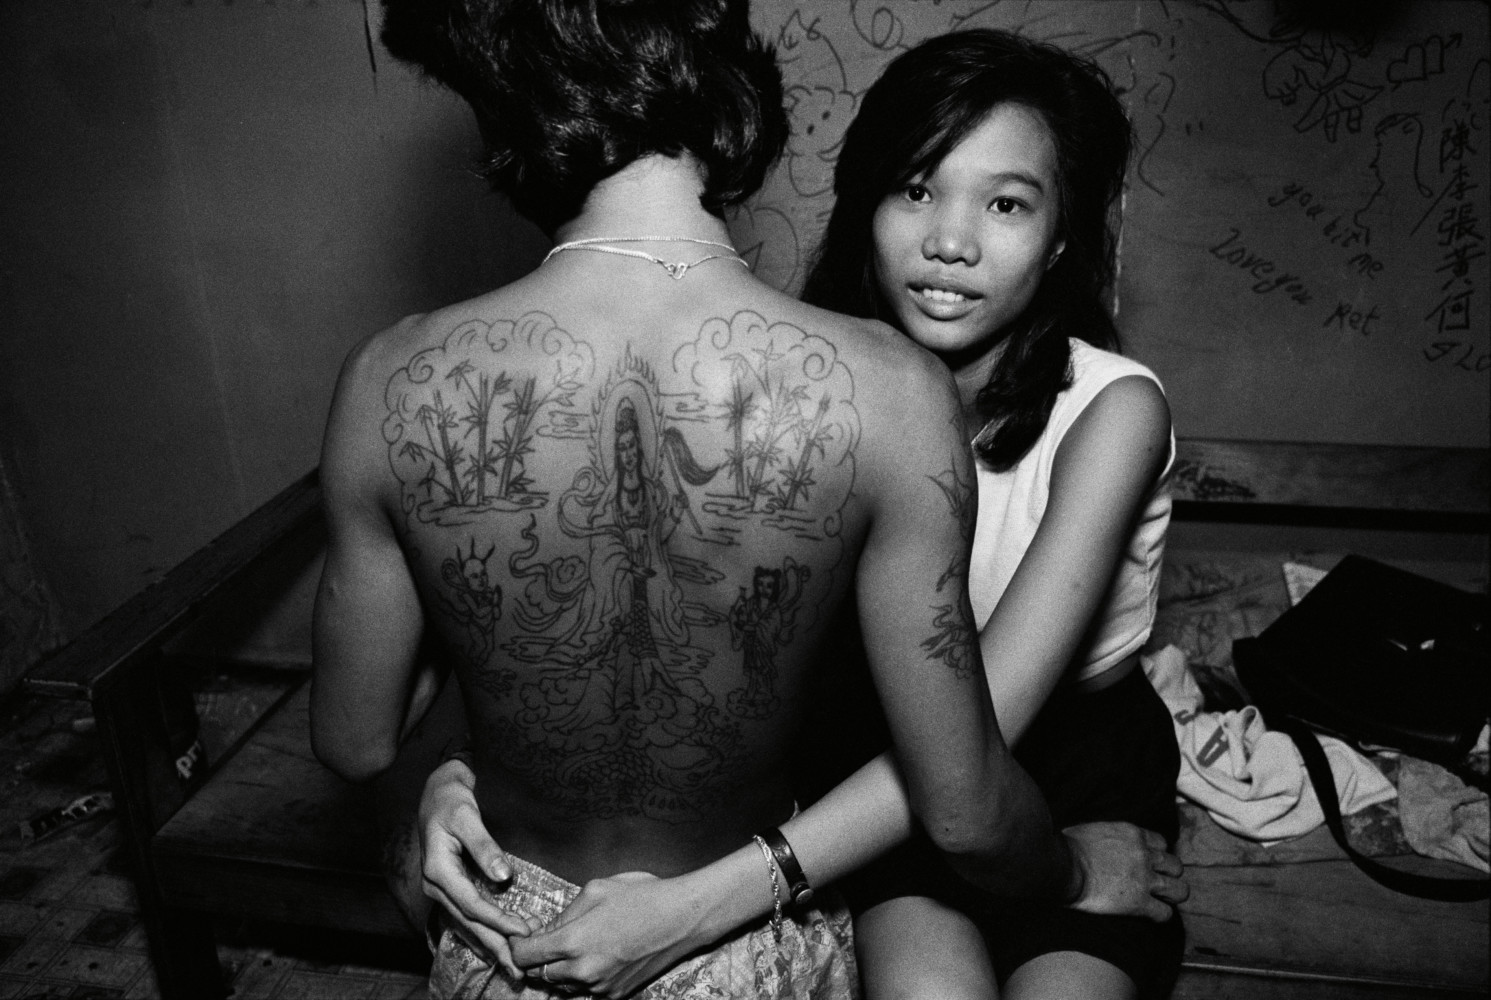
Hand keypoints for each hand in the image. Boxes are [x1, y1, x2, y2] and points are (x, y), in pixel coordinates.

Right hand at [419, 758, 531, 977]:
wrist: (435, 794)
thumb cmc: (451, 802)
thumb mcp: (467, 818)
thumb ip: (485, 847)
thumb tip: (504, 876)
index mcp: (438, 872)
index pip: (472, 905)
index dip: (499, 922)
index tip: (524, 933)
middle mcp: (436, 887)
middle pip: (469, 924)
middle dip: (495, 947)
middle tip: (519, 970)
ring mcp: (441, 890)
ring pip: (467, 925)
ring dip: (491, 945)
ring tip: (514, 965)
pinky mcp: (450, 889)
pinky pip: (467, 917)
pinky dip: (484, 932)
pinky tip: (498, 946)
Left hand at [509, 872, 706, 998]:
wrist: (682, 918)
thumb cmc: (641, 896)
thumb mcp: (595, 890)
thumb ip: (563, 914)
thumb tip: (545, 930)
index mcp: (573, 942)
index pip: (524, 956)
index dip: (518, 944)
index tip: (523, 935)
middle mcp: (582, 971)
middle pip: (539, 974)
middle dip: (538, 957)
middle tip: (548, 938)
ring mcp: (599, 986)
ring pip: (561, 985)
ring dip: (560, 969)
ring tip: (575, 945)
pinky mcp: (615, 994)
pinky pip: (585, 991)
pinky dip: (583, 977)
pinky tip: (597, 955)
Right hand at [1062, 821, 1187, 921]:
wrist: (1062, 866)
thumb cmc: (1067, 847)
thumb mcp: (1092, 829)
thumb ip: (1108, 835)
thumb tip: (1102, 841)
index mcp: (1132, 834)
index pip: (1162, 843)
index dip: (1158, 855)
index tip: (1150, 864)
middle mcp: (1144, 855)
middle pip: (1176, 866)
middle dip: (1169, 876)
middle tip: (1158, 883)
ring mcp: (1144, 879)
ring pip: (1180, 890)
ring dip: (1172, 896)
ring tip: (1161, 901)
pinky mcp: (1139, 902)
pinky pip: (1165, 914)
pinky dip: (1160, 916)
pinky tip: (1150, 916)